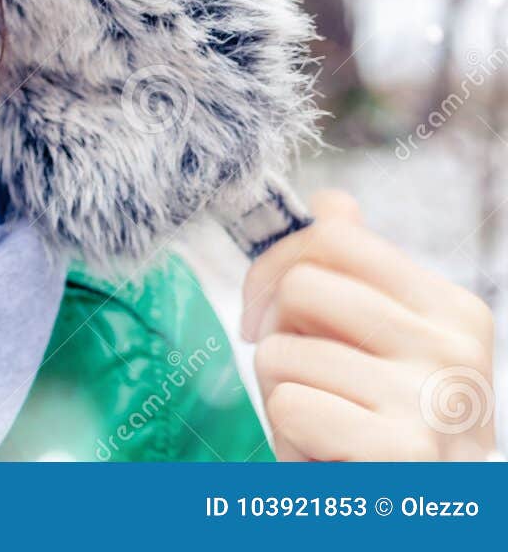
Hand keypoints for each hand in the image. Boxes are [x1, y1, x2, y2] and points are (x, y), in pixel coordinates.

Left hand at [243, 189, 497, 460]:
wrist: (424, 514)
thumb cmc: (388, 423)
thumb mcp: (384, 343)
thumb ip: (359, 273)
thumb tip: (332, 201)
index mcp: (452, 308)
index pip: (336, 237)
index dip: (276, 265)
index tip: (265, 309)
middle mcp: (452, 346)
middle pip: (302, 286)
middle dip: (273, 332)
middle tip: (292, 372)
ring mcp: (431, 398)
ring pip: (282, 351)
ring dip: (279, 392)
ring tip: (320, 419)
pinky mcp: (401, 451)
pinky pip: (289, 405)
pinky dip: (288, 434)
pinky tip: (325, 452)